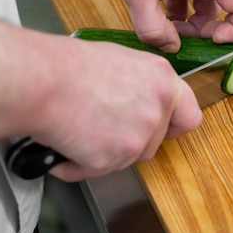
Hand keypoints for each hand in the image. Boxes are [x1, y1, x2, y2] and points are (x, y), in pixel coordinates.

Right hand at [33, 39, 201, 181]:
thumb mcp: (120, 62)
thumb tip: (137, 100)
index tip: (163, 130)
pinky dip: (80, 164)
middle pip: (155, 142)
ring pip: (129, 158)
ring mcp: (140, 135)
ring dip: (106, 152)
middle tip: (103, 127)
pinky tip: (66, 144)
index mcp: (162, 80)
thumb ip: (140, 85)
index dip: (174, 127)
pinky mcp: (116, 158)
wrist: (42, 81)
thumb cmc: (69, 67)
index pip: (190, 116)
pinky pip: (100, 170)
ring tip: (79, 130)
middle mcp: (158, 108)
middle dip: (131, 141)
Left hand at [86, 0, 232, 52]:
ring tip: (166, 29)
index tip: (213, 41)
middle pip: (229, 7)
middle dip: (209, 30)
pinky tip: (160, 17)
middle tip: (182, 39)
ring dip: (193, 24)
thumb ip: (154, 30)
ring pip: (209, 5)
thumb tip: (172, 47)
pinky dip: (182, 13)